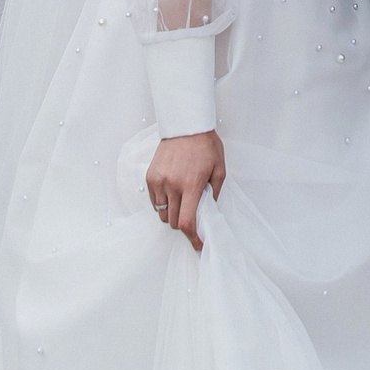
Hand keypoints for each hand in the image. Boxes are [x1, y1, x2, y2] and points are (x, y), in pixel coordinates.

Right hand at [146, 130, 226, 250]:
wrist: (185, 125)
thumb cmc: (205, 146)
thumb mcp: (219, 169)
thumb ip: (214, 194)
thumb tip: (210, 212)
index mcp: (191, 185)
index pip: (187, 222)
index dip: (193, 238)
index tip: (198, 244)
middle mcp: (172, 185)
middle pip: (173, 221)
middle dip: (184, 224)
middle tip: (193, 216)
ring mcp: (158, 181)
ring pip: (162, 213)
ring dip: (172, 214)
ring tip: (182, 202)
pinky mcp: (150, 177)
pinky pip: (154, 201)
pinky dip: (162, 203)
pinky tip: (172, 193)